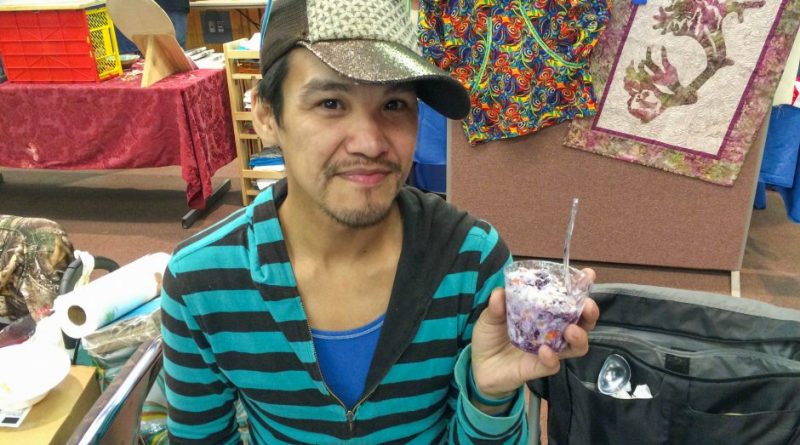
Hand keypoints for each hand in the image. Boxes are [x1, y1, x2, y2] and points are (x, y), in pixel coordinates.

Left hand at [470, 268, 598, 398]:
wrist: (478, 366)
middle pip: (582, 323)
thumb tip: (500, 292)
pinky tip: (545, 350)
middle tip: (587, 305)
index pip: (567, 300)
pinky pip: (553, 364)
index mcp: (544, 314)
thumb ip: (496, 306)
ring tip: (572, 330)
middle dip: (589, 313)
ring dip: (579, 337)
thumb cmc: (490, 337)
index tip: (588, 275)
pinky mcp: (539, 368)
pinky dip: (551, 358)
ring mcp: (548, 350)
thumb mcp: (490, 317)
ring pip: (576, 346)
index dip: (581, 288)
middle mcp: (552, 332)